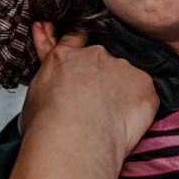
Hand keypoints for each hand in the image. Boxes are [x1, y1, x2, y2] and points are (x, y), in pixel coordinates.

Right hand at [20, 33, 157, 157]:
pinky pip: (144, 94)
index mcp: (65, 56)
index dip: (80, 47)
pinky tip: (126, 123)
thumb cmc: (46, 126)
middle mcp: (95, 56)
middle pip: (102, 61)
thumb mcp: (34, 98)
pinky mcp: (143, 84)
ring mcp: (121, 67)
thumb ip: (49, 84)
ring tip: (111, 121)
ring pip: (125, 78)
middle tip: (95, 107)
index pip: (75, 37)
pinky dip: (139, 107)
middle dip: (101, 79)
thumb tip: (54, 91)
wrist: (73, 141)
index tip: (82, 58)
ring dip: (121, 94)